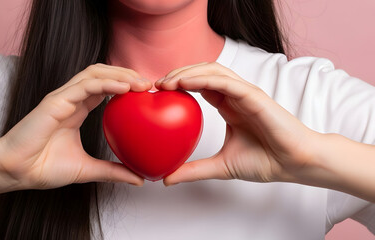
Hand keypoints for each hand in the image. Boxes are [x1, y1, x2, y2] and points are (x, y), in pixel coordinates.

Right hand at [0, 63, 151, 189]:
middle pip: (103, 74)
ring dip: (120, 74)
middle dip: (127, 74)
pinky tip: (125, 88)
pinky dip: (106, 83)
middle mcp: (71, 99)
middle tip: (149, 84)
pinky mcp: (55, 101)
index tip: (147, 93)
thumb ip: (112, 171)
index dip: (126, 85)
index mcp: (77, 109)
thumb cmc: (43, 168)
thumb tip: (139, 179)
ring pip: (94, 74)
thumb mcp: (88, 170)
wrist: (16, 172)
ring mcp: (63, 98)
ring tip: (141, 83)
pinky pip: (84, 86)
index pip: (105, 87)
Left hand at [155, 62, 318, 185]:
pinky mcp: (254, 96)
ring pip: (213, 71)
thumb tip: (166, 179)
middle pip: (203, 72)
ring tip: (166, 82)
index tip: (157, 94)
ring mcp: (245, 93)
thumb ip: (194, 170)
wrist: (295, 164)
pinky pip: (225, 81)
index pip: (200, 85)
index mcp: (228, 106)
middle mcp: (235, 95)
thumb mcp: (220, 166)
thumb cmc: (265, 161)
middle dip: (178, 73)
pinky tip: (184, 82)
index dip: (178, 84)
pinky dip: (203, 78)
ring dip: (187, 72)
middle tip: (156, 85)